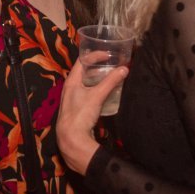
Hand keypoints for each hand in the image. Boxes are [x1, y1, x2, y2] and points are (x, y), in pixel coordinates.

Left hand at [55, 60, 126, 175]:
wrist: (72, 138)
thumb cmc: (81, 114)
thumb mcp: (97, 96)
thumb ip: (111, 82)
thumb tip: (124, 69)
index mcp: (71, 81)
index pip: (81, 61)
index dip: (94, 55)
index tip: (108, 54)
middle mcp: (70, 88)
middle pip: (83, 72)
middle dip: (97, 67)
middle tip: (110, 64)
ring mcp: (73, 99)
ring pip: (86, 84)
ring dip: (97, 79)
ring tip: (110, 76)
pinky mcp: (77, 109)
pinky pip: (87, 94)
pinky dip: (96, 90)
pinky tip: (105, 93)